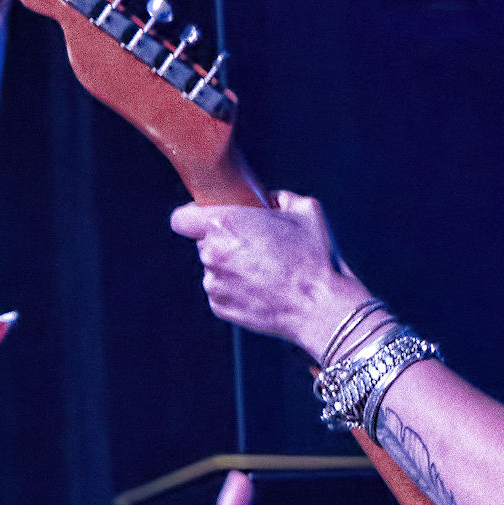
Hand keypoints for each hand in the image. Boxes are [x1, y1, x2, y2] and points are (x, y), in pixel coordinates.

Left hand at [170, 189, 369, 360]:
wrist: (322, 308)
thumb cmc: (315, 258)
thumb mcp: (306, 210)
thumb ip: (279, 197)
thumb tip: (268, 201)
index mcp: (224, 224)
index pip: (181, 218)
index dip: (195, 216)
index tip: (210, 220)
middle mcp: (211, 254)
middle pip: (203, 243)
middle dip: (223, 242)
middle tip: (255, 247)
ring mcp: (214, 284)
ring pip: (213, 268)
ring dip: (230, 267)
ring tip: (264, 272)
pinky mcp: (220, 307)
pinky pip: (221, 291)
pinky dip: (236, 289)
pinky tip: (262, 289)